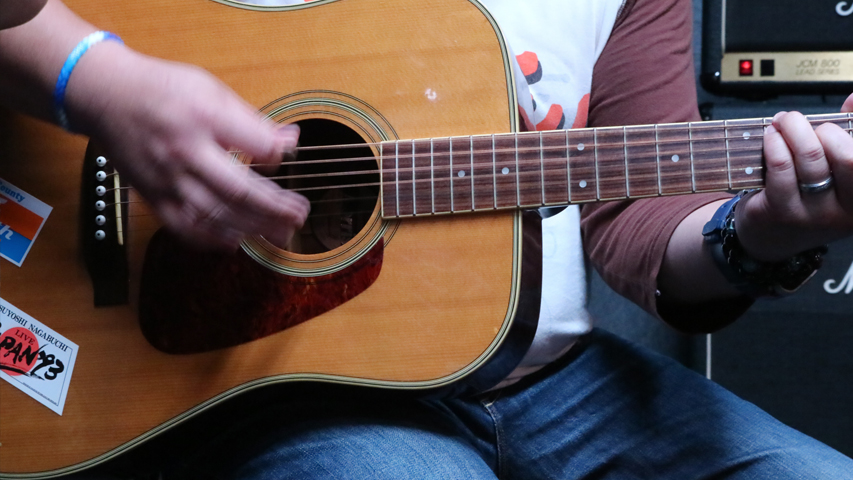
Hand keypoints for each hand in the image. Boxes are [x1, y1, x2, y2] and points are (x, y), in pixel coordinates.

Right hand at [67, 43, 309, 249]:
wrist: (104, 97)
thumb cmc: (162, 90)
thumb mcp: (210, 89)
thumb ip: (251, 119)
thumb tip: (291, 140)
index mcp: (202, 118)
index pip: (254, 144)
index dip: (277, 156)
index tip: (287, 157)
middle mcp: (184, 153)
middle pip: (237, 191)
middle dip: (274, 208)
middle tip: (300, 215)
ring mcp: (167, 179)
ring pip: (215, 215)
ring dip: (252, 228)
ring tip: (280, 233)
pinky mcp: (153, 196)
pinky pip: (184, 227)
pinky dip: (212, 239)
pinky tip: (236, 242)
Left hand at [735, 94, 852, 261]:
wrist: (769, 239)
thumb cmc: (805, 198)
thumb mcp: (834, 174)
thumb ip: (848, 137)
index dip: (851, 130)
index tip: (834, 123)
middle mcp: (847, 211)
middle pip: (847, 157)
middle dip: (823, 128)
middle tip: (800, 121)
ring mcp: (814, 214)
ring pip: (811, 158)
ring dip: (793, 130)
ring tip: (783, 121)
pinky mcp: (782, 213)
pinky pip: (781, 168)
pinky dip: (775, 144)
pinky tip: (771, 136)